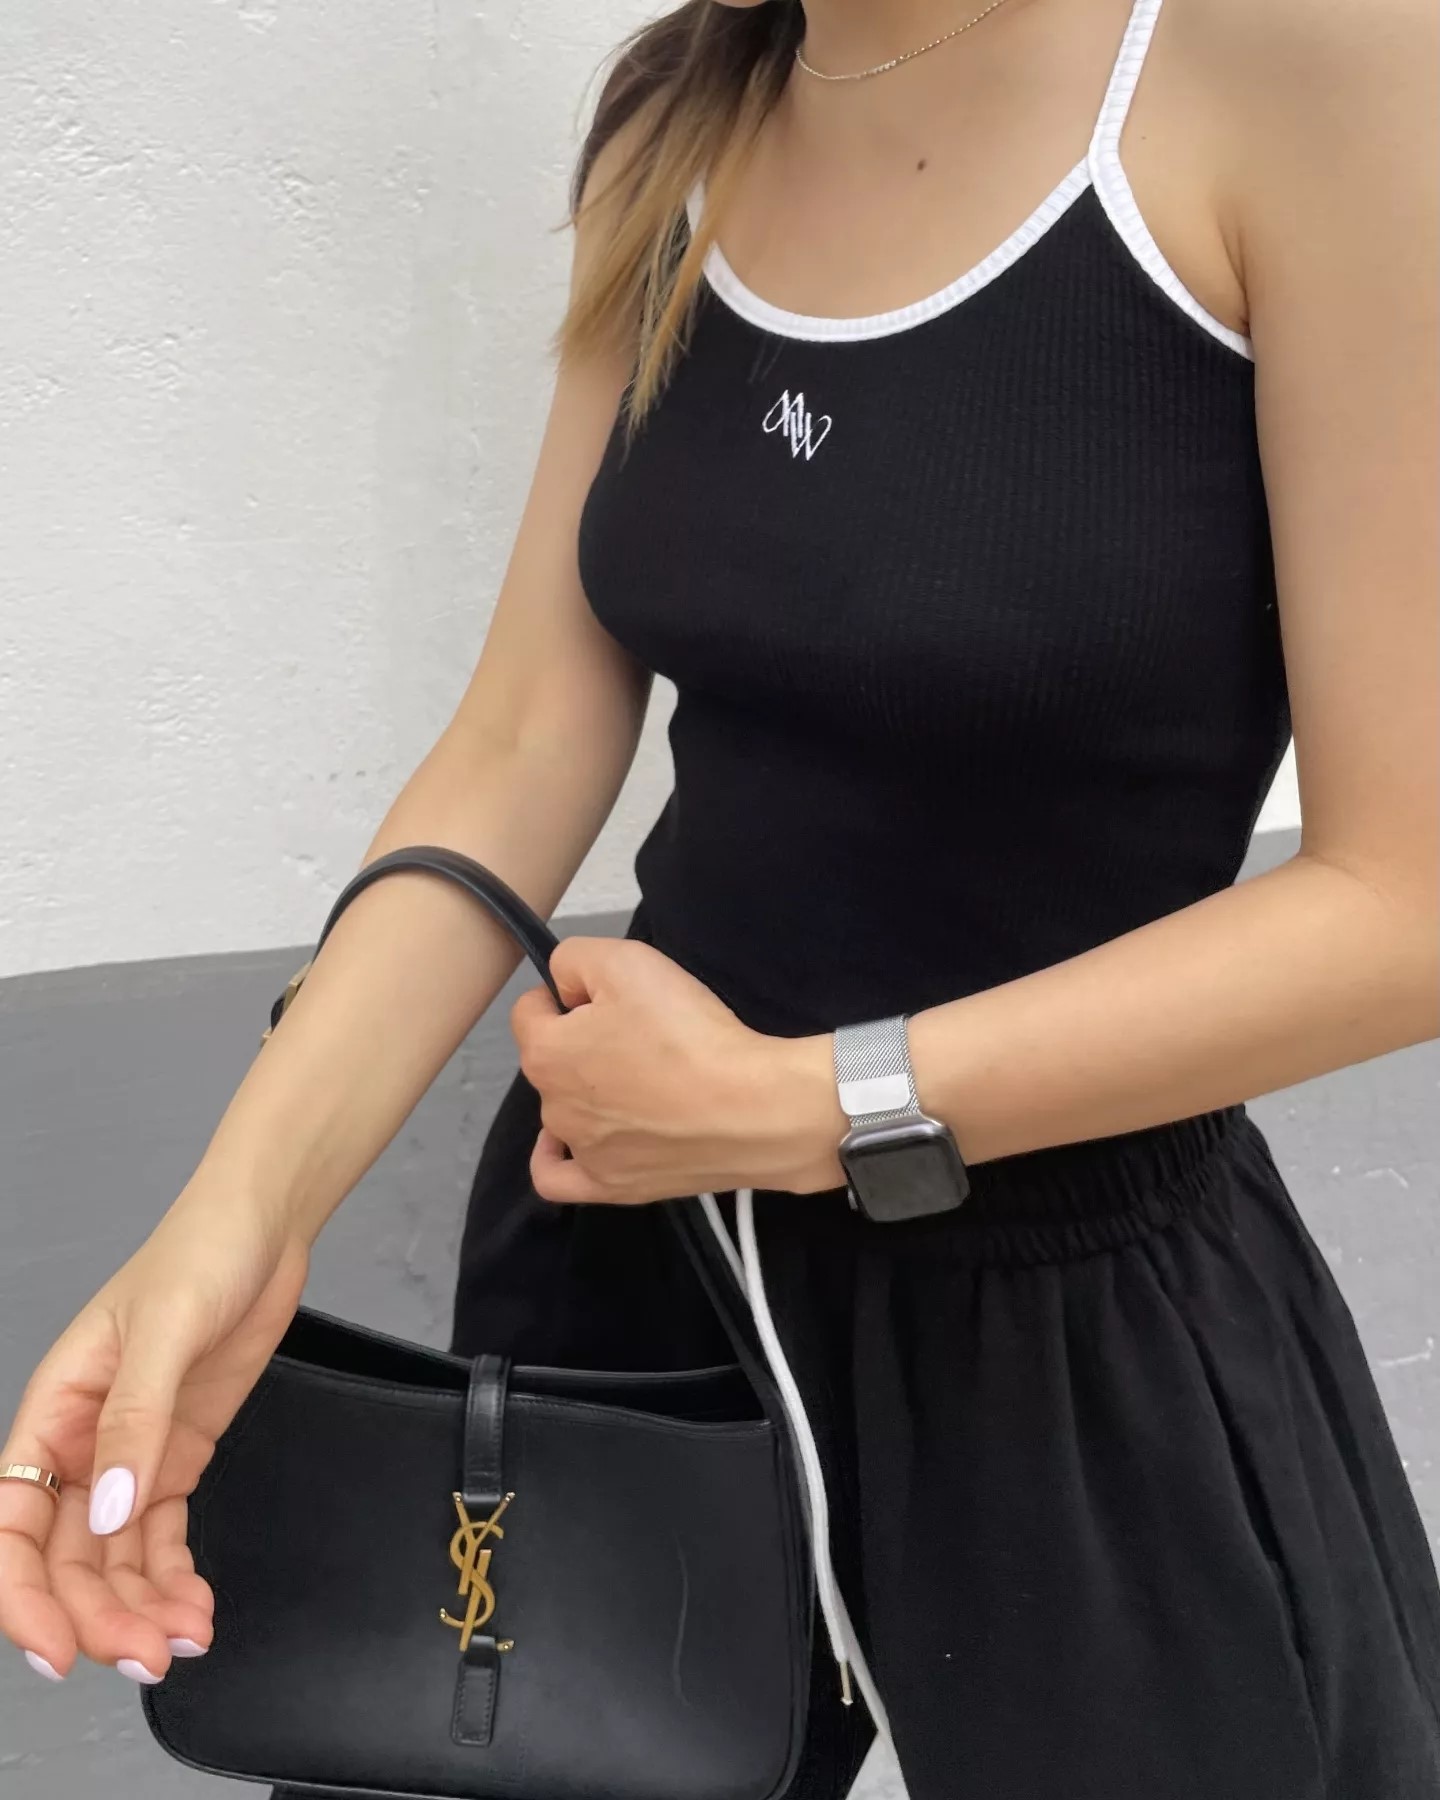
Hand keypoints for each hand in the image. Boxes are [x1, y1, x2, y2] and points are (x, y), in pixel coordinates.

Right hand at [0, 1191, 307, 1685]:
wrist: (265, 1227)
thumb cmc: (201, 1253)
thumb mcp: (165, 1328)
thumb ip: (135, 1420)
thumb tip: (105, 1509)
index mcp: (53, 1409)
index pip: (11, 1522)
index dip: (22, 1595)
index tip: (57, 1650)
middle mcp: (81, 1443)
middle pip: (66, 1558)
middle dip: (98, 1616)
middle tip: (148, 1656)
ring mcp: (131, 1455)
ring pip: (113, 1560)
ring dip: (140, 1609)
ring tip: (183, 1641)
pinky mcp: (177, 1457)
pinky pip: (161, 1539)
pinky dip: (174, 1580)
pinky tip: (196, 1611)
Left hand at [509, 937, 845, 1204]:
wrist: (751, 1109)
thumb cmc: (687, 1032)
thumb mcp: (627, 961)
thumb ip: (574, 959)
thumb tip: (563, 987)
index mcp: (547, 1052)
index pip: (531, 1010)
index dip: (568, 993)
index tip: (612, 995)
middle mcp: (553, 1106)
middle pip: (553, 1060)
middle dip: (582, 1040)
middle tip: (642, 1032)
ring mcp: (583, 1152)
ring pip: (565, 1109)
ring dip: (588, 1090)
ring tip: (641, 1080)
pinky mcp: (614, 1186)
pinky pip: (559, 1178)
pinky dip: (557, 1158)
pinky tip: (571, 1145)